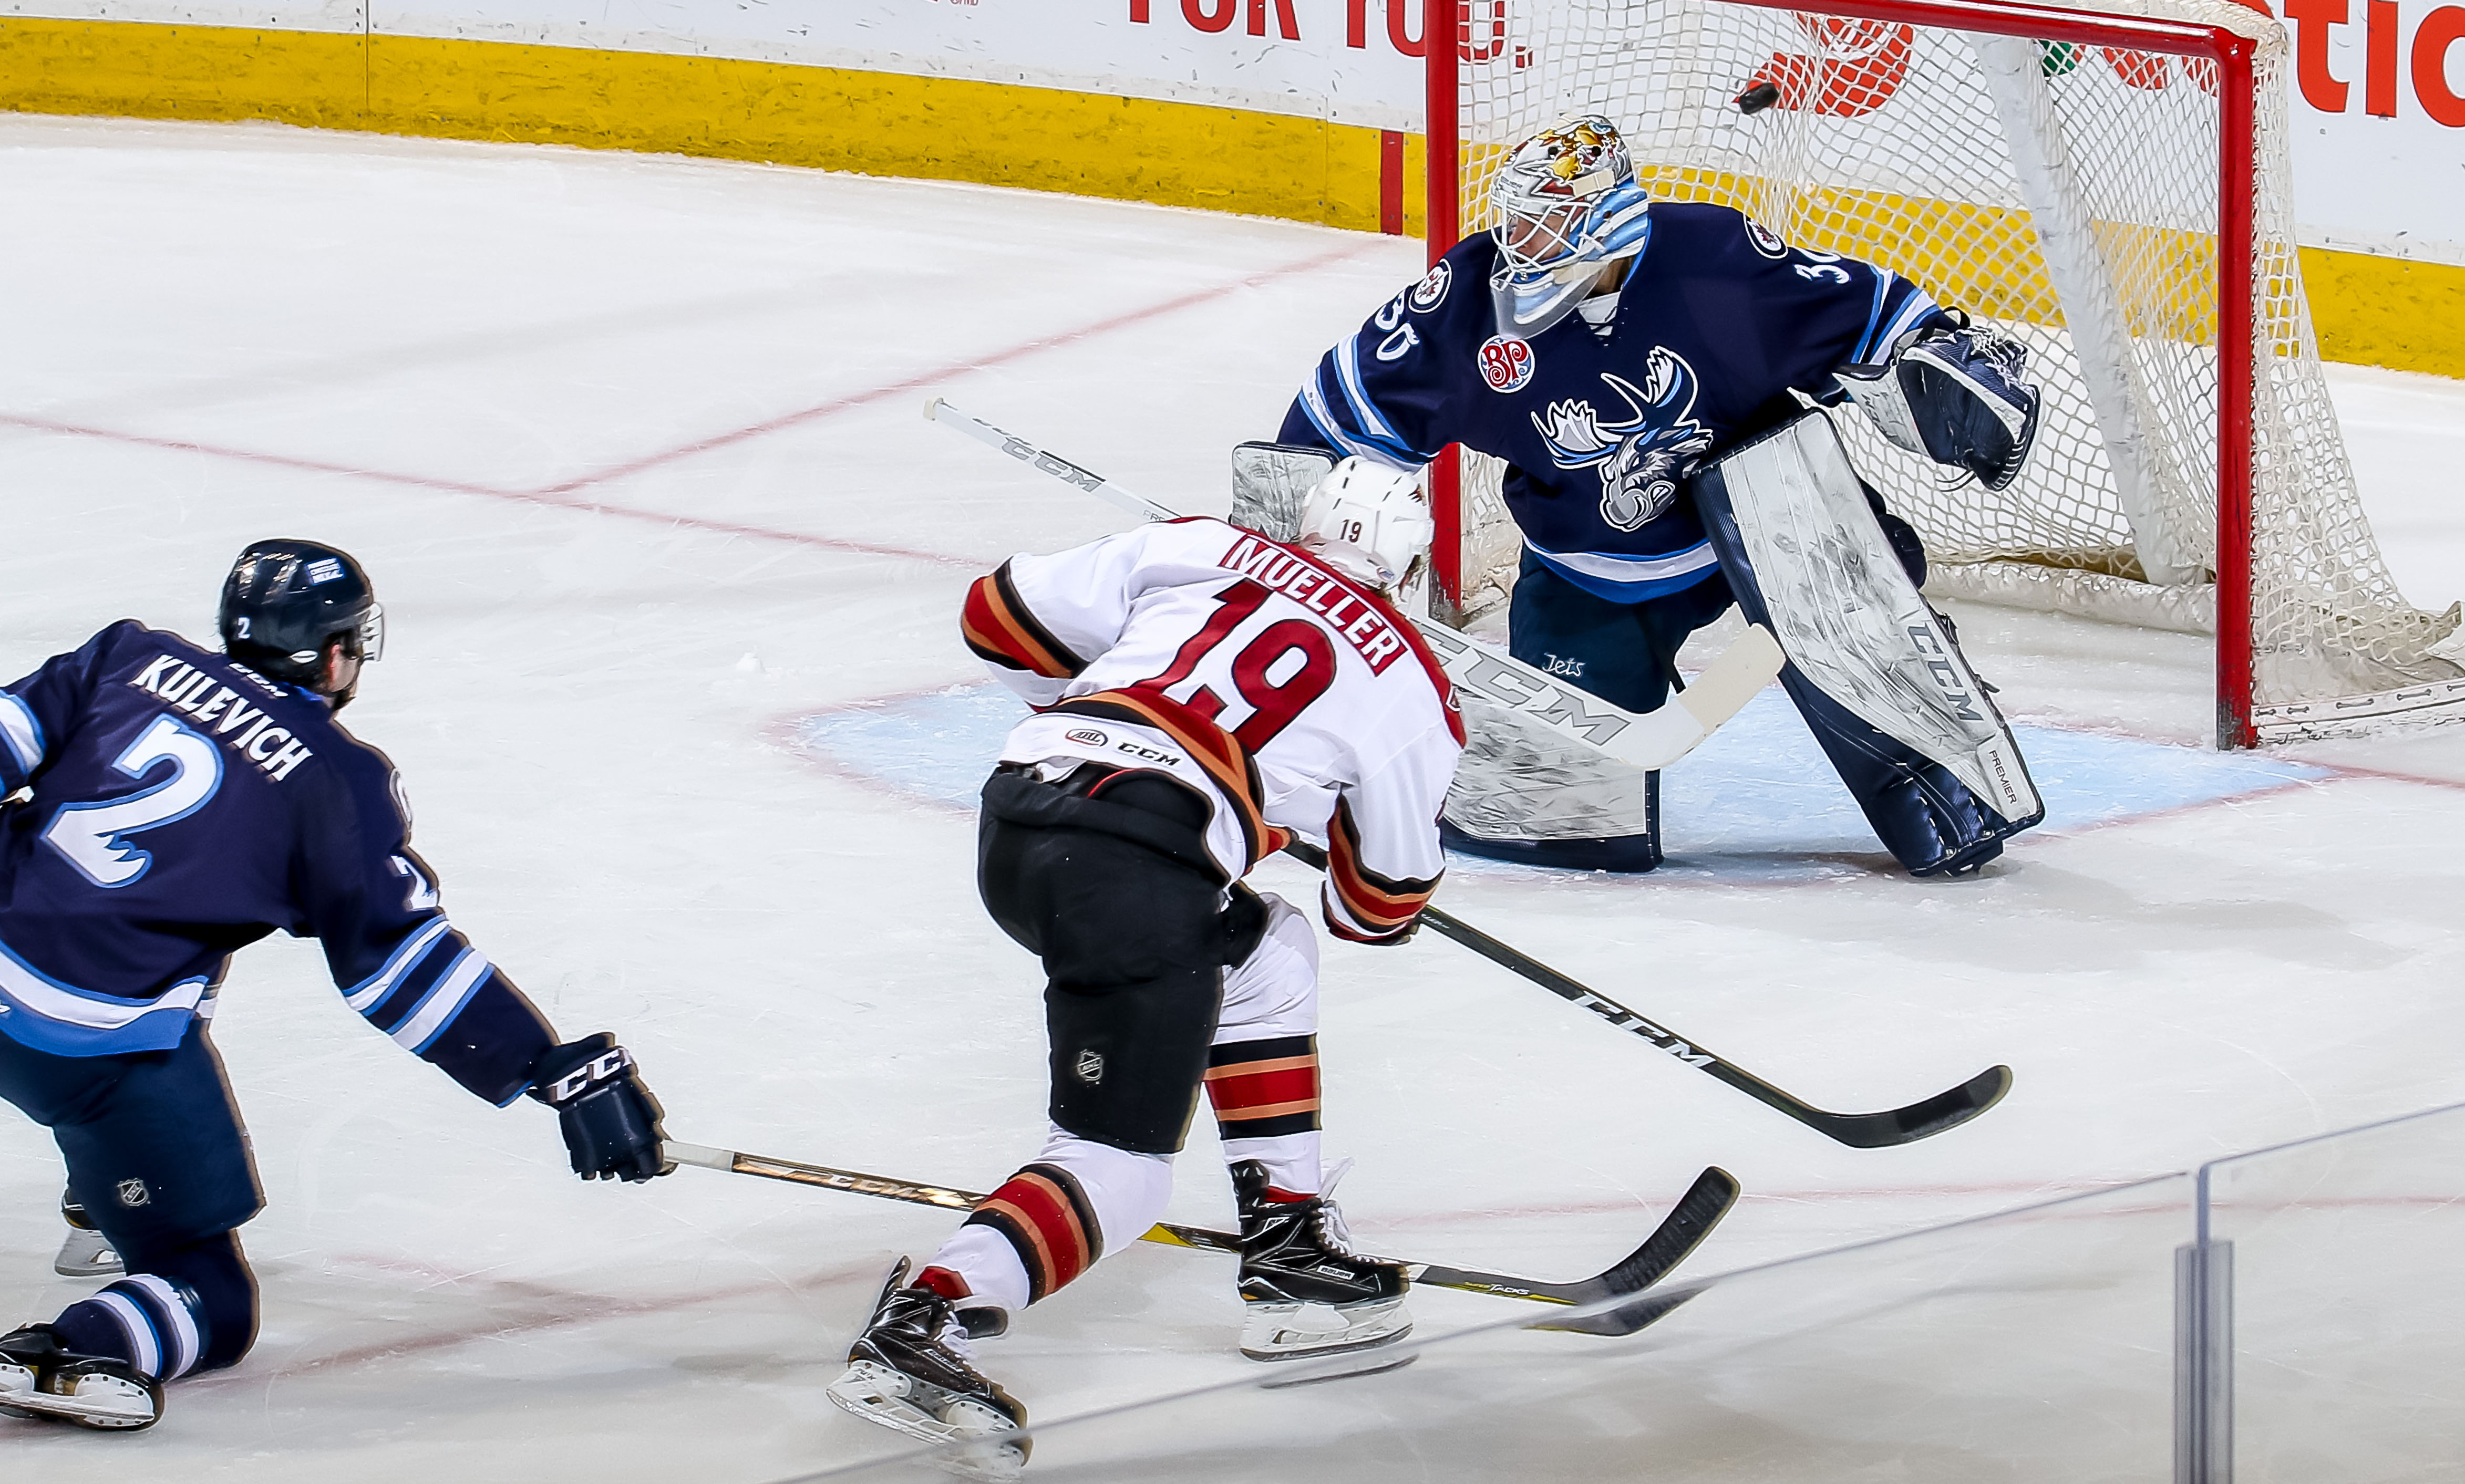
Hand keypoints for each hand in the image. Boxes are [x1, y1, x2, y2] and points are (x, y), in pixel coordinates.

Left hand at [528, 1033, 668, 1181]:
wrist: (548, 1074)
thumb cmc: (572, 1060)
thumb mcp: (584, 1049)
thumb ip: (597, 1044)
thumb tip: (607, 1039)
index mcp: (628, 1091)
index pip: (648, 1107)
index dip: (654, 1119)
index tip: (656, 1132)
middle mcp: (623, 1111)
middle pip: (644, 1138)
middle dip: (649, 1155)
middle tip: (643, 1169)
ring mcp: (607, 1127)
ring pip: (625, 1152)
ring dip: (627, 1166)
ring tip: (620, 1174)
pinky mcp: (589, 1138)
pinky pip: (598, 1156)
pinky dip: (597, 1167)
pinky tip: (592, 1174)